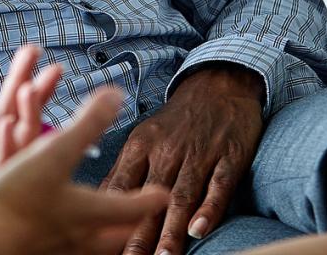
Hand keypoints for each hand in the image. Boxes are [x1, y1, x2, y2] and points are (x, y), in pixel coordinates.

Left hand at [0, 20, 60, 211]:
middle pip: (18, 124)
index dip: (21, 76)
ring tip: (30, 92)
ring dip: (28, 123)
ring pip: (14, 151)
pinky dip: (8, 154)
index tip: (34, 51)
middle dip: (37, 99)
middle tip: (52, 73)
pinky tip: (10, 126)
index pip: (4, 100)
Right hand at [0, 89, 169, 254]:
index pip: (128, 207)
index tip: (162, 195)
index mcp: (88, 212)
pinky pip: (55, 250)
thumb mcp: (55, 152)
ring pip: (87, 249)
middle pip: (112, 238)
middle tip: (133, 224)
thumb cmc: (20, 199)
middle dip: (125, 229)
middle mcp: (78, 238)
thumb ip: (86, 125)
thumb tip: (115, 95)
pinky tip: (51, 238)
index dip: (147, 198)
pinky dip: (60, 242)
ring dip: (96, 239)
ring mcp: (56, 251)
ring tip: (94, 232)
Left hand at [101, 64, 265, 254]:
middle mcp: (166, 151)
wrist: (217, 86)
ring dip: (171, 230)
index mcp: (140, 145)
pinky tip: (199, 230)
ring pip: (181, 196)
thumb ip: (127, 169)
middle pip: (149, 197)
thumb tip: (102, 200)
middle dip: (139, 233)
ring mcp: (197, 155)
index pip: (120, 184)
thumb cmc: (177, 120)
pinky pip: (217, 187)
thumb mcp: (145, 136)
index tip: (98, 240)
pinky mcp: (228, 158)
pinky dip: (209, 209)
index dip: (110, 213)